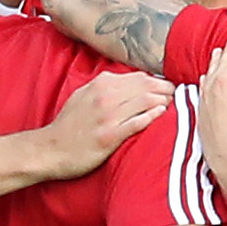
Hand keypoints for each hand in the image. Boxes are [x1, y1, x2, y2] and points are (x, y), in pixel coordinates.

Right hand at [40, 68, 173, 174]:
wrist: (50, 149)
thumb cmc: (70, 125)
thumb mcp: (84, 96)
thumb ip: (106, 86)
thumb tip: (132, 81)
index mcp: (101, 84)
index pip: (141, 77)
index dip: (159, 82)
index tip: (168, 90)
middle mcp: (105, 96)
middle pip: (148, 86)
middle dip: (167, 90)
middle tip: (176, 98)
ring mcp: (108, 115)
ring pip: (147, 101)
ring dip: (164, 102)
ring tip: (173, 107)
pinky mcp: (110, 135)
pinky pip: (138, 122)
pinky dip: (153, 116)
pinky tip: (161, 115)